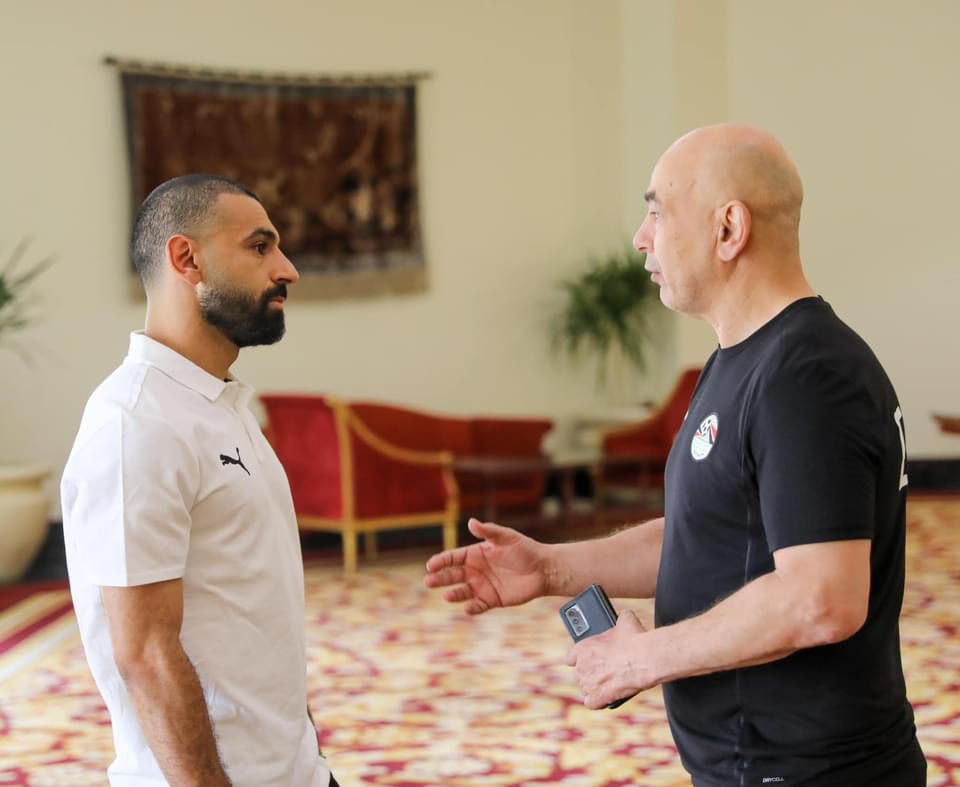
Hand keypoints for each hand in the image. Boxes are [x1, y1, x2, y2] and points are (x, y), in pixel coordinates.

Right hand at [423, 518, 548, 613]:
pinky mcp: (492, 600)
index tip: (431, 565)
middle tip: (429, 581)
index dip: (441, 561)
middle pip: (452, 575)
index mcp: (475, 554)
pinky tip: (467, 609)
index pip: (453, 558)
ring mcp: (482, 586)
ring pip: (462, 592)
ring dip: (453, 594)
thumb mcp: (506, 537)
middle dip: (440, 578)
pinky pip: (478, 606)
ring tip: (446, 596)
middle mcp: (475, 571)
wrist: (543, 569)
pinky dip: (472, 608)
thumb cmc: (525, 549)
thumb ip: (488, 531)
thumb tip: (471, 522)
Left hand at [565, 609, 655, 708]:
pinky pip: (591, 703)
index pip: (570, 657)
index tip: (587, 659)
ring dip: (593, 687)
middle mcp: (582, 666)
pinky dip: (597, 702)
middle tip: (604, 670)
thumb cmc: (635, 639)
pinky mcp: (599, 697)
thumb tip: (625, 617)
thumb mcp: (626, 621)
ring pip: (585, 688)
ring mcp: (590, 683)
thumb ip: (620, 620)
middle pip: (579, 674)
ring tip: (606, 684)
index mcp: (583, 648)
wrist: (646, 658)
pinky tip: (603, 699)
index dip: (578, 659)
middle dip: (590, 673)